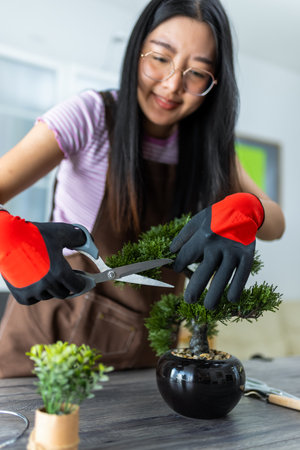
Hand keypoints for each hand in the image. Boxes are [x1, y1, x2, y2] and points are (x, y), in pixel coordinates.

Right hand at [0, 212, 86, 304]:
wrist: (7, 238)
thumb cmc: (35, 234)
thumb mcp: (60, 232)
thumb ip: (79, 238)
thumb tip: (91, 246)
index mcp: (59, 272)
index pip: (78, 286)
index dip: (83, 282)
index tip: (86, 280)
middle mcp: (47, 285)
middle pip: (64, 292)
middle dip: (67, 284)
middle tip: (67, 275)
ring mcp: (33, 291)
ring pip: (49, 295)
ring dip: (51, 287)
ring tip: (46, 272)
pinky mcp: (21, 295)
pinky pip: (35, 299)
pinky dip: (37, 292)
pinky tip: (36, 280)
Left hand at [170, 193, 263, 309]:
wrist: (243, 208)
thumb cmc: (216, 217)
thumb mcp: (197, 220)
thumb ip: (183, 236)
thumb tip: (170, 251)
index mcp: (203, 236)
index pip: (187, 256)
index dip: (180, 264)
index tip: (177, 270)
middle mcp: (217, 245)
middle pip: (205, 270)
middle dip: (195, 287)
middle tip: (188, 300)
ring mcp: (233, 250)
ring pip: (223, 276)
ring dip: (216, 293)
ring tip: (208, 307)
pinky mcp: (247, 254)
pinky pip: (242, 274)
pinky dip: (237, 287)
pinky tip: (231, 299)